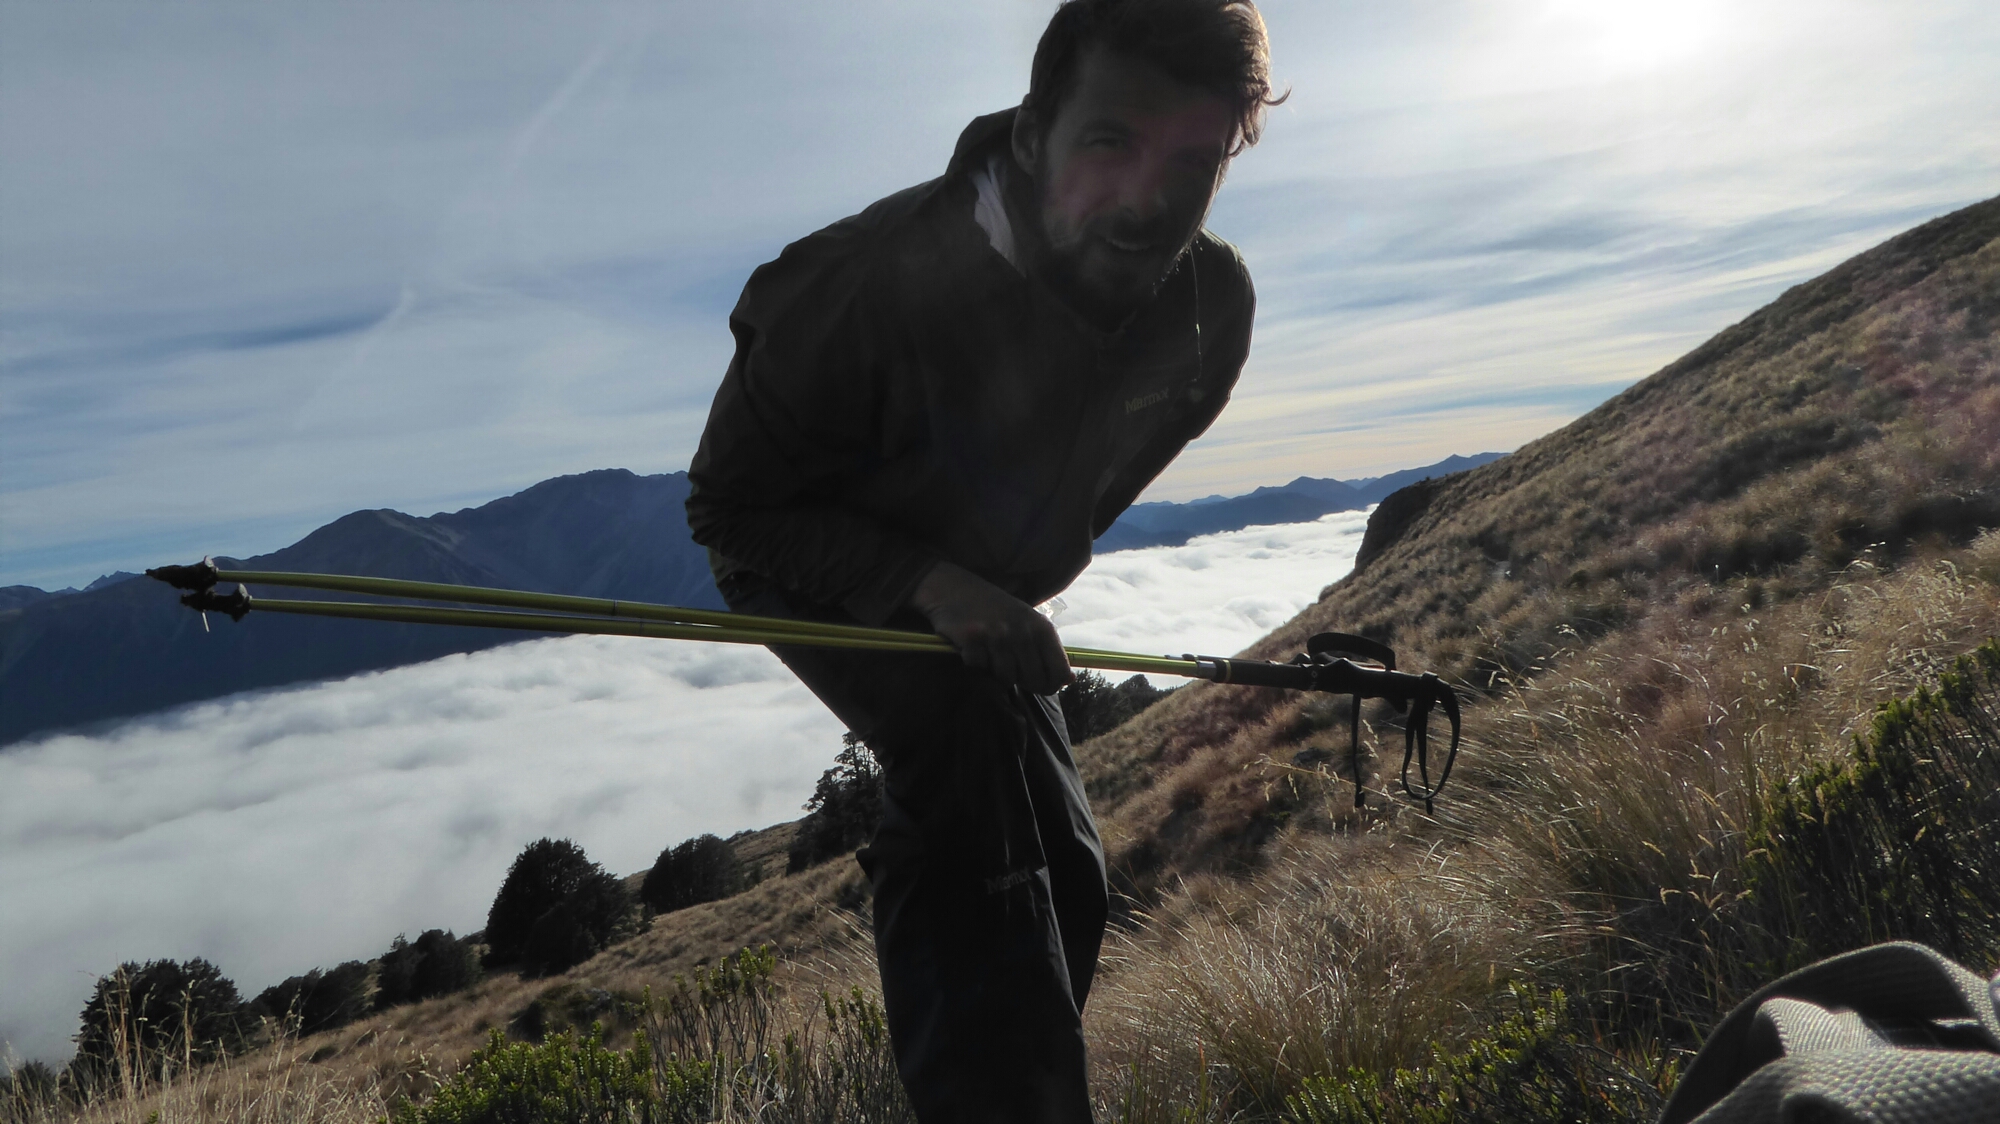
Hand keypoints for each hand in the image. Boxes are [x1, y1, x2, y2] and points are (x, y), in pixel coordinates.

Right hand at [909, 561, 1073, 694]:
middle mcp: (1022, 631)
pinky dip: (975, 663)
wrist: (953, 588)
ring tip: (990, 653)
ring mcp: (997, 635)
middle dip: (1022, 681)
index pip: (1058, 671)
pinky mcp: (972, 639)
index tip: (1040, 685)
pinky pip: (979, 669)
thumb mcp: (1028, 623)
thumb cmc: (995, 609)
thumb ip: (1048, 651)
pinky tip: (974, 648)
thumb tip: (1069, 679)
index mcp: (1042, 627)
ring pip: (1005, 678)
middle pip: (1033, 680)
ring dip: (997, 671)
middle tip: (1010, 666)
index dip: (1051, 684)